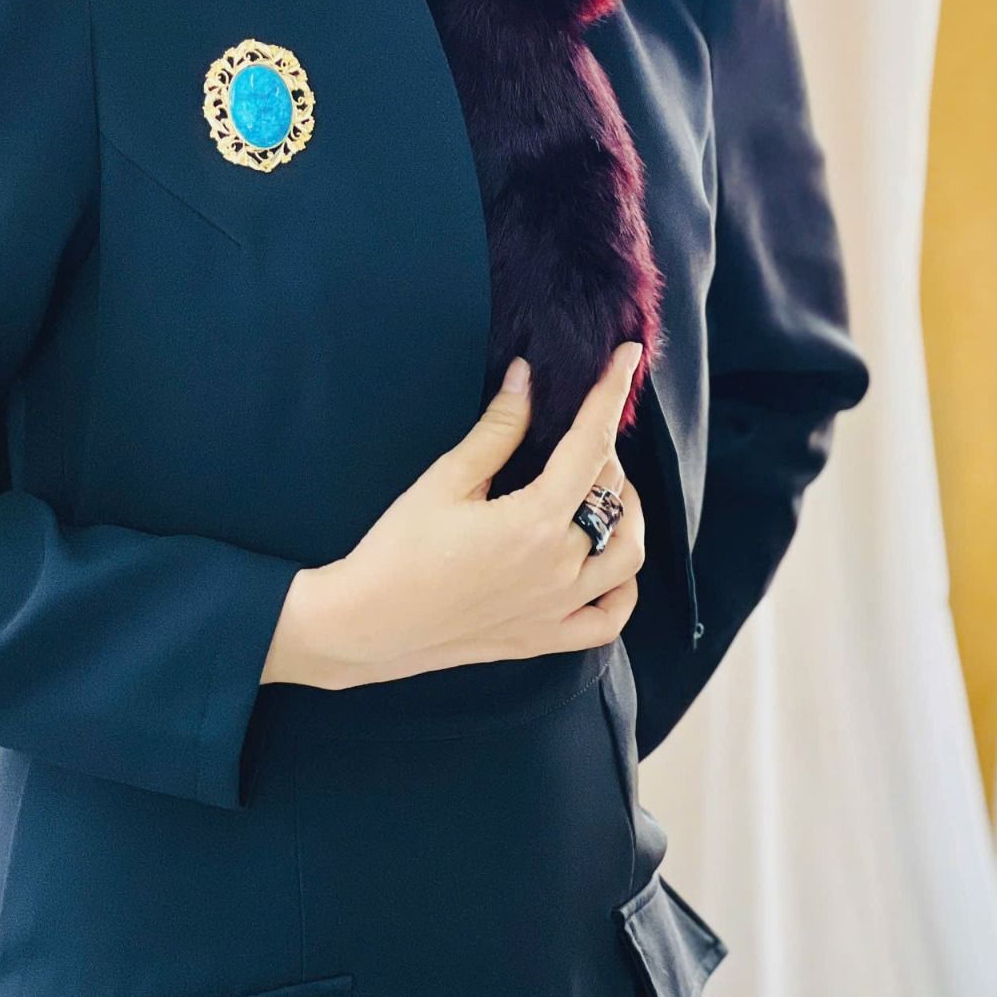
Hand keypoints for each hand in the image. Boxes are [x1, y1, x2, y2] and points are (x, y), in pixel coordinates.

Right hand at [268, 342, 644, 689]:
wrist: (368, 625)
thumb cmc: (399, 550)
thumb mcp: (446, 480)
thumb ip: (497, 429)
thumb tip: (526, 378)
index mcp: (534, 521)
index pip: (591, 444)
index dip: (611, 394)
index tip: (628, 358)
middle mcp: (558, 566)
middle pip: (613, 495)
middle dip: (605, 451)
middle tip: (578, 431)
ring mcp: (556, 608)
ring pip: (628, 556)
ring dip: (628, 514)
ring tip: (603, 489)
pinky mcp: (544, 638)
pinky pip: (608, 619)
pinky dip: (622, 589)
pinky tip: (607, 564)